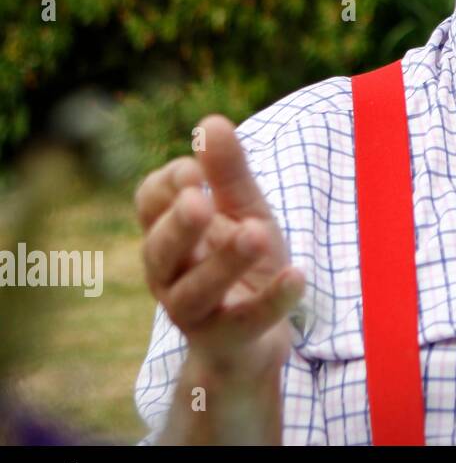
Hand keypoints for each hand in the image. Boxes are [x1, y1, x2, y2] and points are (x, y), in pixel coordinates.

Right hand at [136, 115, 304, 373]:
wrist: (252, 338)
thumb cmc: (241, 261)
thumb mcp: (243, 211)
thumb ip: (229, 172)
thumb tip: (211, 121)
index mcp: (167, 234)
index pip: (151, 203)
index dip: (169, 184)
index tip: (195, 168)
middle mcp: (169, 274)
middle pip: (160, 248)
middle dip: (180, 223)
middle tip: (201, 199)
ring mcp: (193, 312)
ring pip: (196, 291)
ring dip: (225, 260)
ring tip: (257, 232)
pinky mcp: (225, 340)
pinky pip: (245, 322)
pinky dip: (272, 299)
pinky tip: (297, 275)